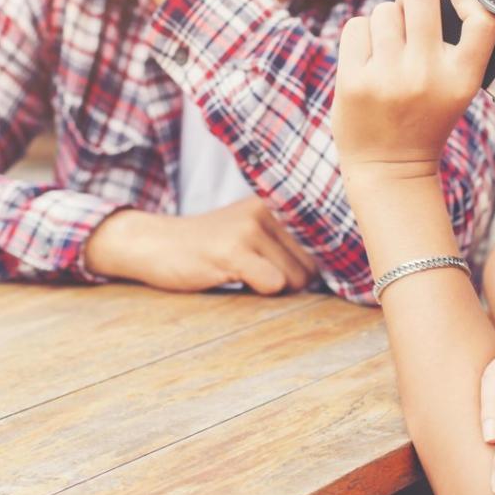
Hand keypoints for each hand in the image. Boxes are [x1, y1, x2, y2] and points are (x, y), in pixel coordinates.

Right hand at [84, 197, 317, 294]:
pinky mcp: (232, 249)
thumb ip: (289, 242)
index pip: (324, 240)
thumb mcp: (252, 231)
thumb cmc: (210, 247)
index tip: (309, 271)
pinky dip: (258, 291)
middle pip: (312, 265)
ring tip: (243, 274)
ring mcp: (249, 227)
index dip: (319, 264)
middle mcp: (267, 209)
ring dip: (273, 288)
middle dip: (292, 281)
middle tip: (258, 273)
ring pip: (295, 278)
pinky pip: (272, 284)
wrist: (155, 243)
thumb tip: (339, 271)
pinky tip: (233, 278)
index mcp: (276, 203)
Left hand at [332, 0, 494, 182]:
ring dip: (385, 23)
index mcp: (462, 77)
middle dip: (412, 0)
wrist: (390, 168)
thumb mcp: (456, 86)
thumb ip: (453, 41)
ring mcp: (388, 77)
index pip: (481, 18)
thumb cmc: (425, 118)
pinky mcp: (354, 81)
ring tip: (388, 51)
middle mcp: (427, 74)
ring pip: (384, 10)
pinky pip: (356, 26)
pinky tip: (368, 59)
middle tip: (410, 22)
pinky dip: (361, 36)